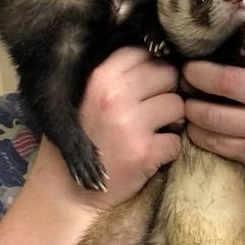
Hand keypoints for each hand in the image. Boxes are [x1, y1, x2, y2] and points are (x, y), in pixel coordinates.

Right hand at [31, 47, 182, 211]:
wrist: (67, 191)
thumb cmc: (80, 139)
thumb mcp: (84, 96)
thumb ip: (113, 76)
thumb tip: (154, 54)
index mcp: (99, 77)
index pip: (142, 52)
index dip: (151, 66)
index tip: (146, 84)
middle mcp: (115, 95)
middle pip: (167, 74)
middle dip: (166, 91)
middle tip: (153, 110)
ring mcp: (131, 124)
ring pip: (178, 105)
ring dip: (172, 120)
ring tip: (155, 131)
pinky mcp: (145, 152)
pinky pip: (178, 140)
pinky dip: (170, 149)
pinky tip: (153, 153)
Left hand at [182, 30, 244, 189]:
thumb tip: (241, 29)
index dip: (236, 33)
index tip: (216, 34)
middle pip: (225, 80)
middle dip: (197, 74)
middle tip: (185, 70)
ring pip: (212, 115)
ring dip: (190, 106)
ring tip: (184, 100)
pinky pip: (213, 141)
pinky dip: (196, 132)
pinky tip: (193, 124)